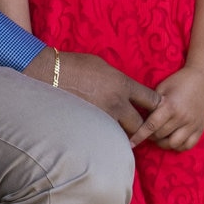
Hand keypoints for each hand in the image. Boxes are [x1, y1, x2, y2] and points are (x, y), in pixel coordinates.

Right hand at [26, 47, 157, 139]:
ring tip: (119, 135)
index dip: (155, 106)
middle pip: (141, 124)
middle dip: (140, 128)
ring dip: (121, 135)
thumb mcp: (102, 66)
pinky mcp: (89, 126)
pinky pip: (104, 137)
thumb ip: (119, 80)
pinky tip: (102, 136)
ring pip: (122, 135)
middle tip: (137, 128)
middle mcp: (117, 103)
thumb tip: (126, 90)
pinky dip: (105, 137)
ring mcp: (102, 117)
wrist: (48, 74)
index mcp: (123, 84)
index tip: (153, 109)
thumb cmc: (74, 65)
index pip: (152, 100)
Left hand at [132, 67, 203, 150]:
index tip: (131, 143)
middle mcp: (182, 117)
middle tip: (147, 133)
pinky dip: (178, 146)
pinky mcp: (201, 128)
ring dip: (164, 143)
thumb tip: (137, 118)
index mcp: (170, 106)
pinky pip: (188, 145)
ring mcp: (193, 124)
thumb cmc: (178, 81)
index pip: (151, 126)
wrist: (203, 77)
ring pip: (174, 144)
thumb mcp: (161, 88)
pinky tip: (172, 140)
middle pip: (160, 136)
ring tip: (159, 137)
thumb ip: (151, 104)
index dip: (139, 136)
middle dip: (151, 137)